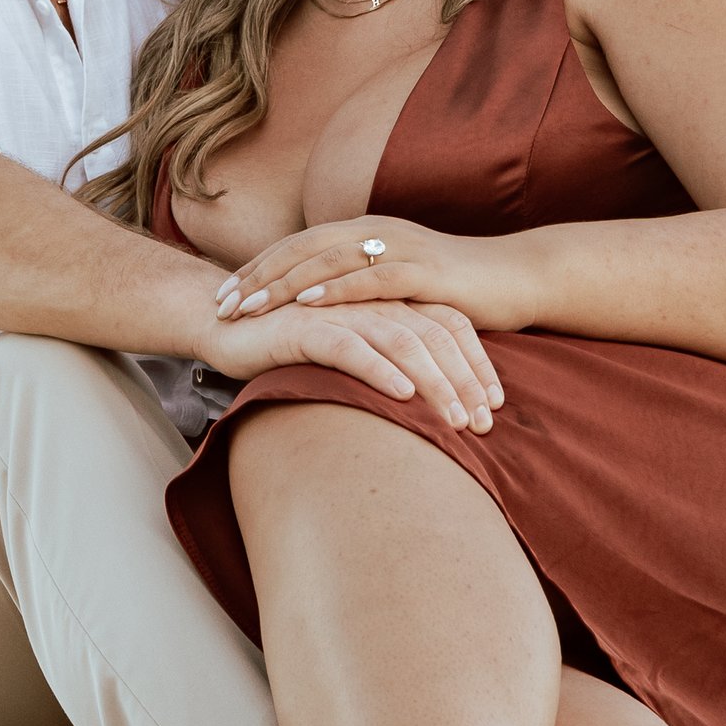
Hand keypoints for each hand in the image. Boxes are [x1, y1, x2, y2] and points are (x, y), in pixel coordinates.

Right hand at [204, 291, 503, 434]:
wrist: (229, 326)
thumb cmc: (295, 345)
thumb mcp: (355, 351)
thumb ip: (392, 361)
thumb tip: (436, 402)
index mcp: (390, 301)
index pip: (449, 325)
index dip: (477, 363)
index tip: (496, 406)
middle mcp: (372, 301)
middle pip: (435, 336)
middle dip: (465, 381)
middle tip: (485, 425)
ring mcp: (341, 311)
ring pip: (402, 341)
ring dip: (434, 382)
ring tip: (455, 419)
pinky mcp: (307, 327)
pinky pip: (351, 347)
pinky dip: (379, 370)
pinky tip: (400, 395)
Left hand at [213, 214, 537, 337]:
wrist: (516, 278)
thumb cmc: (456, 290)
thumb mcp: (398, 286)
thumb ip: (360, 290)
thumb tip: (317, 315)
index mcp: (365, 232)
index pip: (298, 247)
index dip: (258, 268)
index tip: (221, 294)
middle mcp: (376, 232)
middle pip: (301, 249)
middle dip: (257, 276)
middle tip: (220, 303)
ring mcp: (399, 247)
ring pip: (327, 261)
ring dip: (282, 283)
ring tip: (248, 305)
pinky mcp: (423, 270)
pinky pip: (370, 277)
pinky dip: (335, 289)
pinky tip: (306, 303)